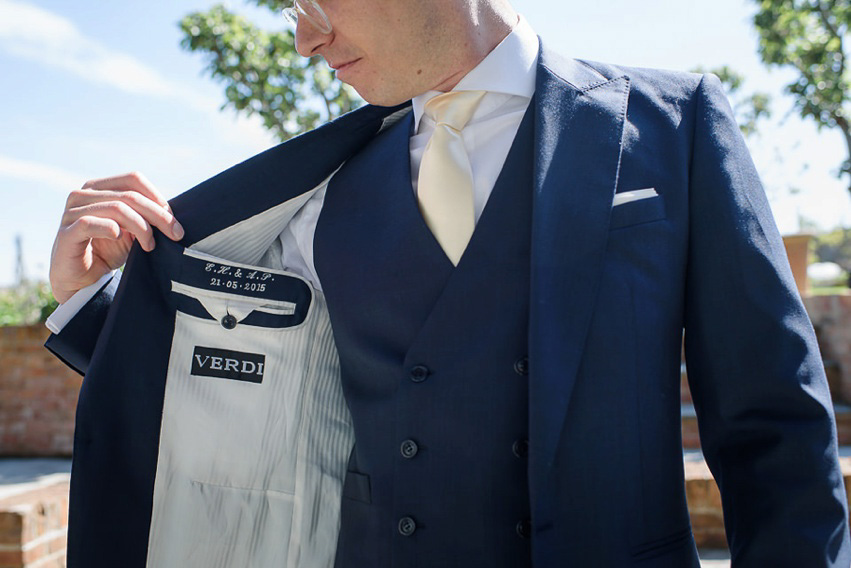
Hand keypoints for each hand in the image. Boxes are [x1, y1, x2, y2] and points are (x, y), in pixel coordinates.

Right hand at [49, 172, 184, 303]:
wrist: (83, 280)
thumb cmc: (108, 250)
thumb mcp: (132, 231)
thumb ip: (146, 217)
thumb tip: (170, 214)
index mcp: (99, 188)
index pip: (133, 180)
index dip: (157, 197)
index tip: (174, 220)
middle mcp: (83, 195)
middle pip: (129, 195)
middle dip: (158, 216)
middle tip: (176, 234)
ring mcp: (71, 212)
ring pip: (116, 208)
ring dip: (141, 227)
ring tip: (150, 245)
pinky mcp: (66, 232)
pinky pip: (92, 223)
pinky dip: (112, 230)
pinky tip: (121, 239)